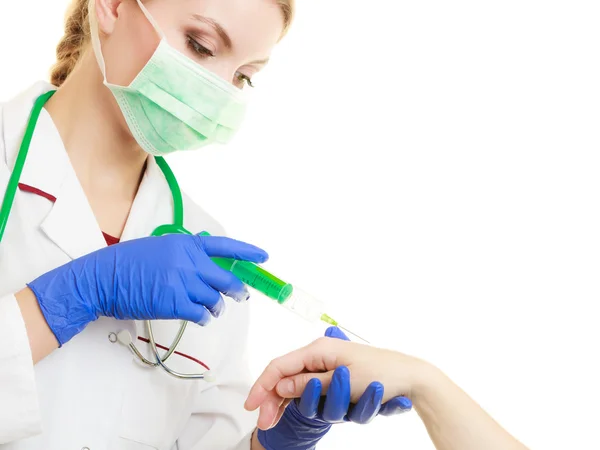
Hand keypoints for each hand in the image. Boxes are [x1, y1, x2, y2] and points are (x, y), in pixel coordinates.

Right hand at [27, 233, 266, 345]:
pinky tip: (198, 315)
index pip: (224, 246)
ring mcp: (183, 284)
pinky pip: (201, 314)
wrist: (104, 278)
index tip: (263, 257)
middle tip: (240, 295)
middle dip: (237, 290)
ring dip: (216, 306)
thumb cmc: (129, 261)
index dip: (247, 252)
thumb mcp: (160, 246)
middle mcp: (188, 262)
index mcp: (186, 244)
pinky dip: (203, 316)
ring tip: (210, 308)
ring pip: (215, 299)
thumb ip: (185, 250)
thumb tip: (206, 250)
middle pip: (226, 279)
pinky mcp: (175, 304)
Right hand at [246, 330, 430, 429]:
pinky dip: (307, 404)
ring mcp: (327, 371)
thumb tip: (283, 385)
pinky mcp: (334, 382)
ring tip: (279, 416)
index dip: (263, 386)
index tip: (251, 406)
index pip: (280, 366)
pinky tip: (308, 407)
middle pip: (286, 379)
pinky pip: (314, 395)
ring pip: (298, 390)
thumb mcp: (341, 381)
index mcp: (319, 350)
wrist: (410, 377)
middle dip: (273, 402)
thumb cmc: (381, 373)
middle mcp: (321, 358)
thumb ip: (309, 384)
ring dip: (289, 406)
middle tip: (266, 424)